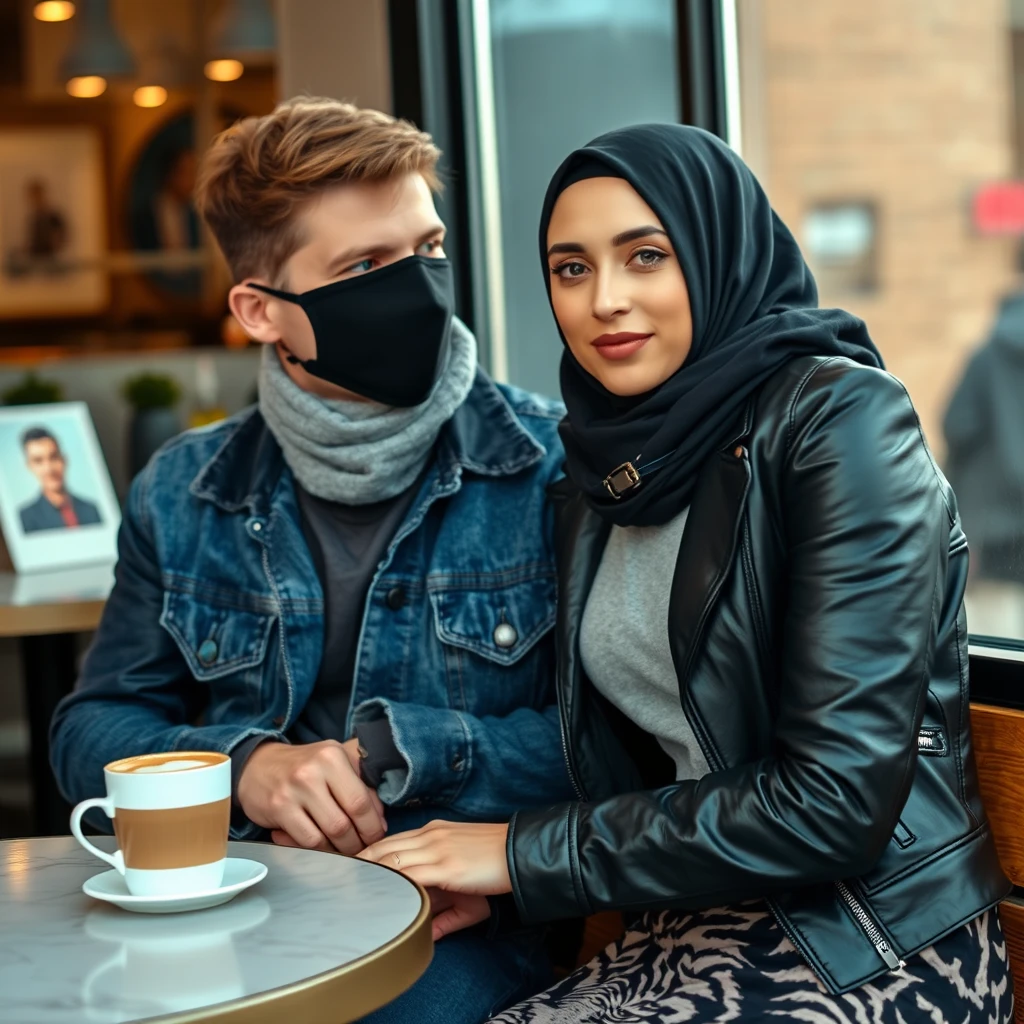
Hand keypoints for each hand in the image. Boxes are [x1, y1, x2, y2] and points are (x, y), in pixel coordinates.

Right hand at [237, 739, 385, 855]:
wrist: (258, 766)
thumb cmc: (306, 766)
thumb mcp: (336, 761)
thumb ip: (362, 783)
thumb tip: (380, 818)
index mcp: (333, 756)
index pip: (362, 800)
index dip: (373, 824)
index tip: (377, 834)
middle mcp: (313, 771)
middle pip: (346, 821)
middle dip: (359, 841)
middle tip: (362, 846)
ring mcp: (293, 790)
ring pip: (328, 835)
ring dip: (341, 849)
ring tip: (344, 848)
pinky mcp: (278, 808)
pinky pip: (307, 841)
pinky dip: (320, 850)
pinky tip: (323, 846)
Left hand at [358, 821, 510, 937]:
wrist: (522, 854)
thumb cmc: (496, 867)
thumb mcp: (466, 886)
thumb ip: (444, 909)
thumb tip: (427, 933)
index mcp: (433, 832)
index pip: (390, 840)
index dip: (368, 853)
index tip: (350, 868)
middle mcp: (430, 835)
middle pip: (383, 846)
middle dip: (359, 861)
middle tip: (338, 878)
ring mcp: (436, 848)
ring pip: (390, 857)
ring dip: (368, 872)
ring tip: (348, 886)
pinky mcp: (445, 865)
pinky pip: (408, 873)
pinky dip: (390, 881)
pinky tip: (376, 891)